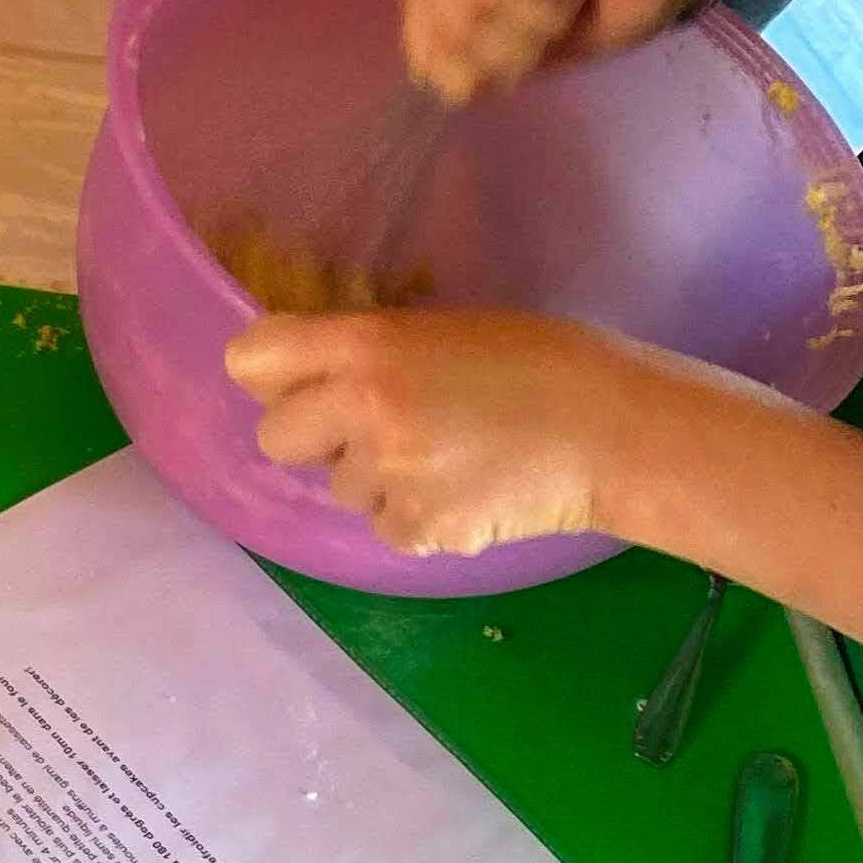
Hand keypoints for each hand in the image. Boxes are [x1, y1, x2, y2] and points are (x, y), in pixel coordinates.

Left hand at [225, 306, 714, 557]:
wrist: (612, 431)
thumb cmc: (536, 363)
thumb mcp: (440, 330)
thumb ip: (366, 351)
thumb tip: (304, 381)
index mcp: (369, 344)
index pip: (251, 359)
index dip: (271, 373)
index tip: (298, 379)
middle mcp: (363, 409)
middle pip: (274, 436)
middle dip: (314, 434)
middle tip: (375, 423)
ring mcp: (386, 476)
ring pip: (337, 485)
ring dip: (375, 475)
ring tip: (449, 452)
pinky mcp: (414, 531)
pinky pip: (383, 524)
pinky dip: (414, 513)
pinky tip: (466, 488)